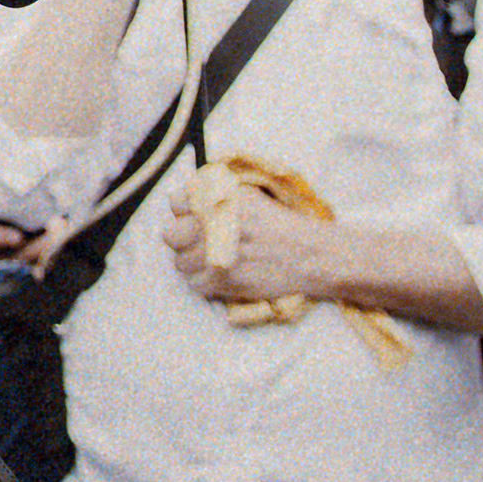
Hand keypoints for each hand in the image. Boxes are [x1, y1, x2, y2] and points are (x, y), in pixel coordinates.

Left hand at [167, 190, 333, 305]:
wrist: (310, 254)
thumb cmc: (281, 225)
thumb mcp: (250, 196)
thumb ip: (216, 196)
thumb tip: (188, 200)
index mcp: (222, 200)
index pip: (177, 202)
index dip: (182, 211)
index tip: (191, 217)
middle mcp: (218, 224)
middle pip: (172, 235)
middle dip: (181, 238)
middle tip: (195, 242)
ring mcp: (220, 254)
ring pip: (181, 263)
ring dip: (192, 263)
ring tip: (210, 260)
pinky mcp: (226, 281)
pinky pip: (195, 285)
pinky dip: (204, 282)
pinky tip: (218, 274)